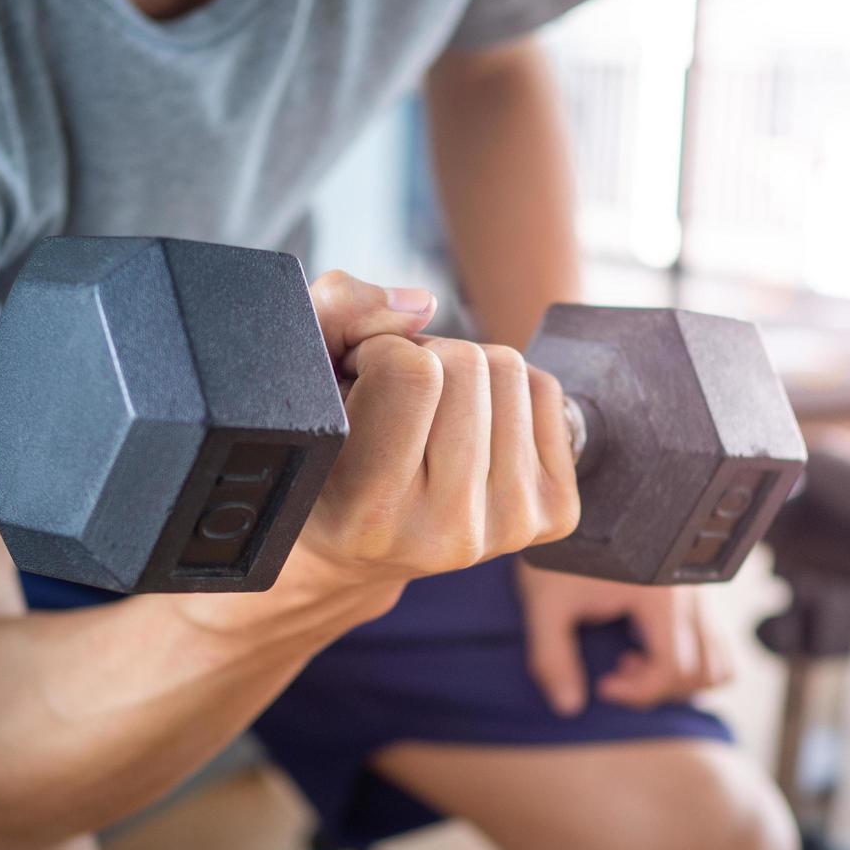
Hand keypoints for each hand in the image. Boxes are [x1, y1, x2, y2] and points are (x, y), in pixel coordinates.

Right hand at [294, 271, 580, 592]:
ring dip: (462, 370)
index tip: (355, 379)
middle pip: (468, 363)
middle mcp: (445, 534)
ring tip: (424, 413)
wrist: (355, 545)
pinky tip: (465, 426)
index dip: (377, 350)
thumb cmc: (321, 452)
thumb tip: (423, 304)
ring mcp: (508, 526)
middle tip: (390, 398)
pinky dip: (501, 389)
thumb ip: (334, 315)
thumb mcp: (297, 380)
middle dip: (423, 357)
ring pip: (509, 369)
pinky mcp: (552, 512)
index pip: (412, 372)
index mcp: (369, 514)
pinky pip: (545, 390)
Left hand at [516, 561, 733, 716]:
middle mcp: (692, 592)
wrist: (579, 486)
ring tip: (636, 656)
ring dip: (682, 675)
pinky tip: (647, 639)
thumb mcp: (546, 603)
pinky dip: (691, 654)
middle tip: (617, 671)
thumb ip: (553, 658)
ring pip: (721, 656)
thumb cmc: (561, 543)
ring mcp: (699, 588)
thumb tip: (569, 707)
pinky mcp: (695, 584)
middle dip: (660, 687)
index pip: (676, 670)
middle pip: (705, 671)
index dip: (639, 693)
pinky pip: (715, 635)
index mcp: (661, 596)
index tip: (604, 684)